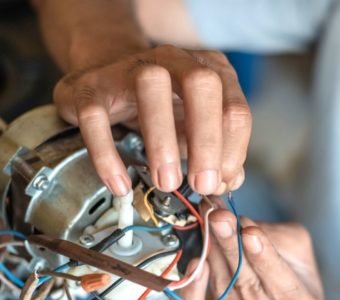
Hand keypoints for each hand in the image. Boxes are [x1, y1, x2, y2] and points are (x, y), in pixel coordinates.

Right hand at [54, 45, 250, 195]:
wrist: (105, 79)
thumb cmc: (162, 107)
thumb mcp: (195, 128)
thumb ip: (217, 154)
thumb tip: (229, 182)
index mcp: (211, 71)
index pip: (235, 109)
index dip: (232, 151)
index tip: (221, 183)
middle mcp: (176, 60)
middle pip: (202, 85)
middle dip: (207, 140)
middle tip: (201, 185)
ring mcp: (131, 67)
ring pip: (151, 87)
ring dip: (163, 141)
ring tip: (166, 182)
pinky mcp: (91, 86)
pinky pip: (97, 117)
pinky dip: (108, 154)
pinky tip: (120, 183)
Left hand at [178, 210, 328, 299]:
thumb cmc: (291, 281)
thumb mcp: (298, 254)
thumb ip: (277, 237)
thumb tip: (243, 223)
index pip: (286, 289)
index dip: (267, 260)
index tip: (250, 231)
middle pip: (251, 290)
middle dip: (233, 248)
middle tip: (218, 217)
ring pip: (224, 297)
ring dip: (214, 257)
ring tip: (208, 225)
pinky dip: (192, 292)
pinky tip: (196, 264)